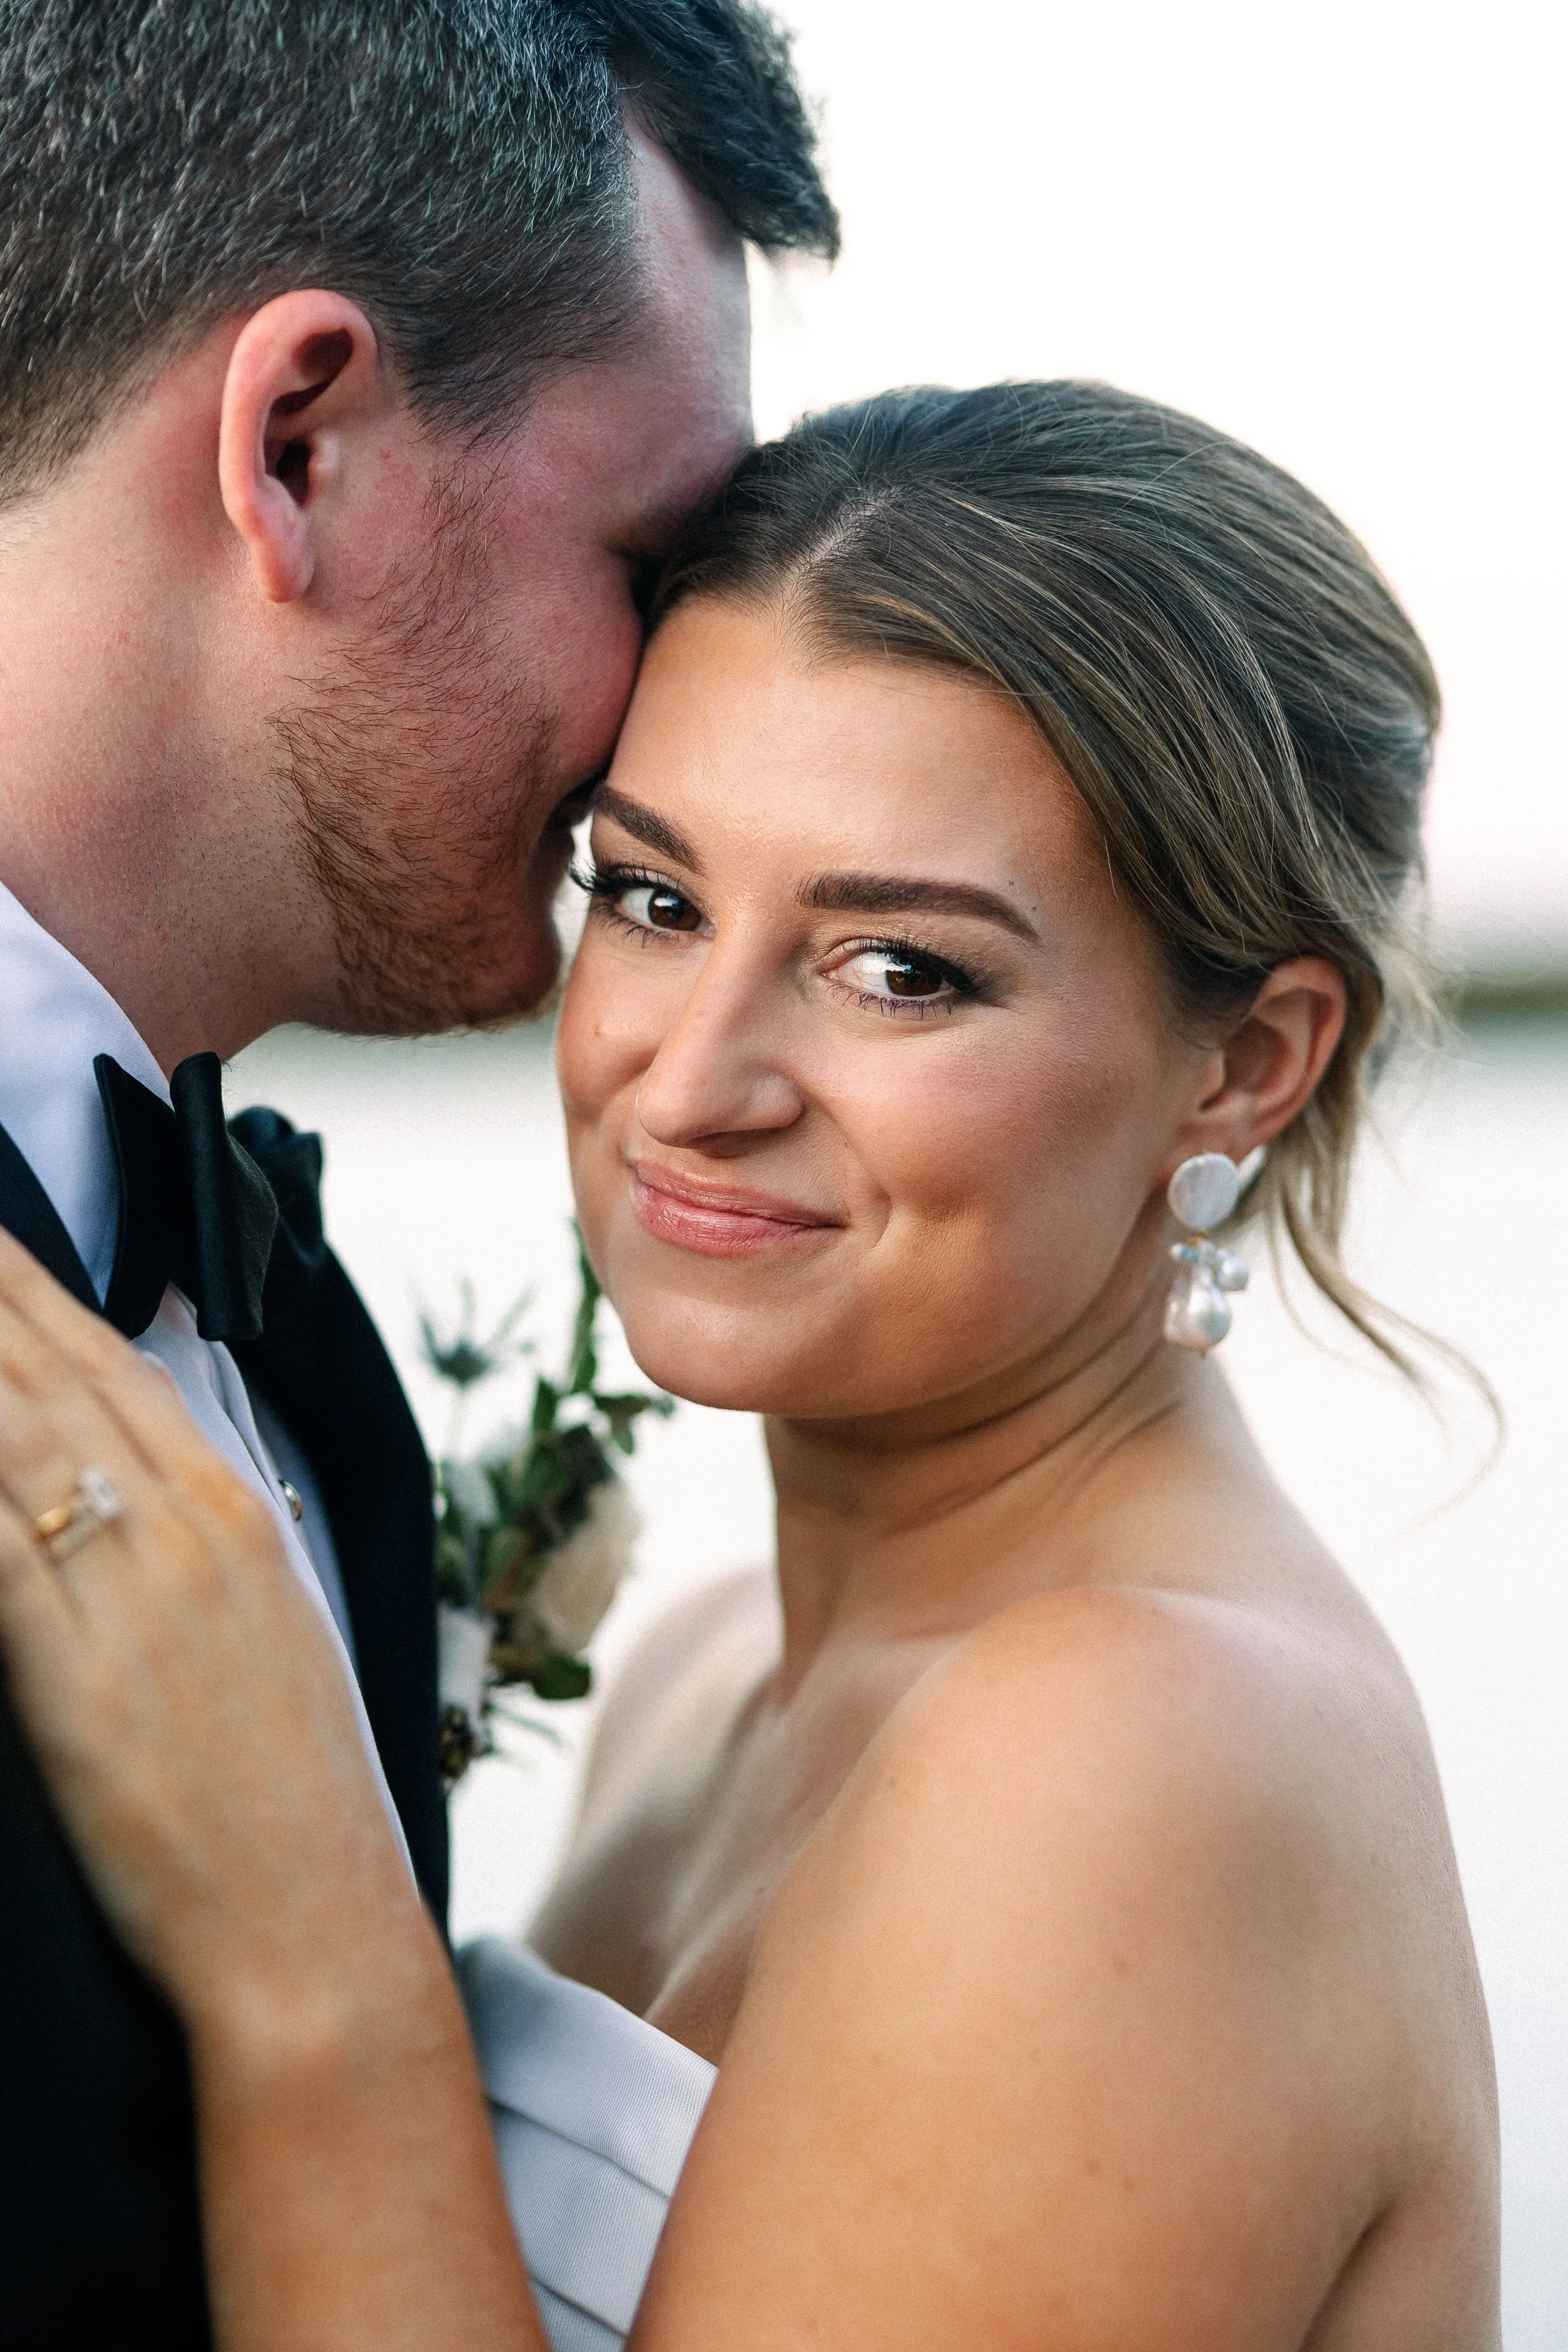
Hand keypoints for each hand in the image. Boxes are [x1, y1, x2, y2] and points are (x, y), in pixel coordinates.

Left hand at [0, 1227, 425, 2043]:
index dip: (39, 1295)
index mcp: (242, 1516)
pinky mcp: (73, 1673)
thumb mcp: (274, 1638)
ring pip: (15, 1434)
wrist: (313, 1933)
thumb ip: (210, 1546)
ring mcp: (133, 1596)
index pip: (120, 1367)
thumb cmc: (292, 1804)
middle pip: (55, 1376)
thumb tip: (143, 1482)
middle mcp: (191, 1531)